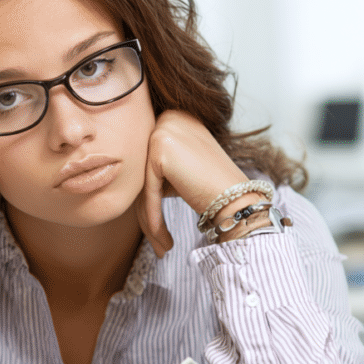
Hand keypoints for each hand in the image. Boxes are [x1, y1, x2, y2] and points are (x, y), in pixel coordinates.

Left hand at [137, 110, 248, 257]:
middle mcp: (168, 116)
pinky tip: (162, 240)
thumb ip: (156, 164)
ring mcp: (164, 129)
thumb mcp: (181, 165)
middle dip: (147, 211)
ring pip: (143, 183)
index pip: (149, 161)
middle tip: (157, 245)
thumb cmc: (211, 187)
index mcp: (174, 115)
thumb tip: (125, 179)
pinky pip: (148, 190)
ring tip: (162, 247)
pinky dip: (153, 216)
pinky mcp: (160, 148)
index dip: (149, 197)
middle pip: (143, 172)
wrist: (239, 197)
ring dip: (150, 220)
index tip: (153, 227)